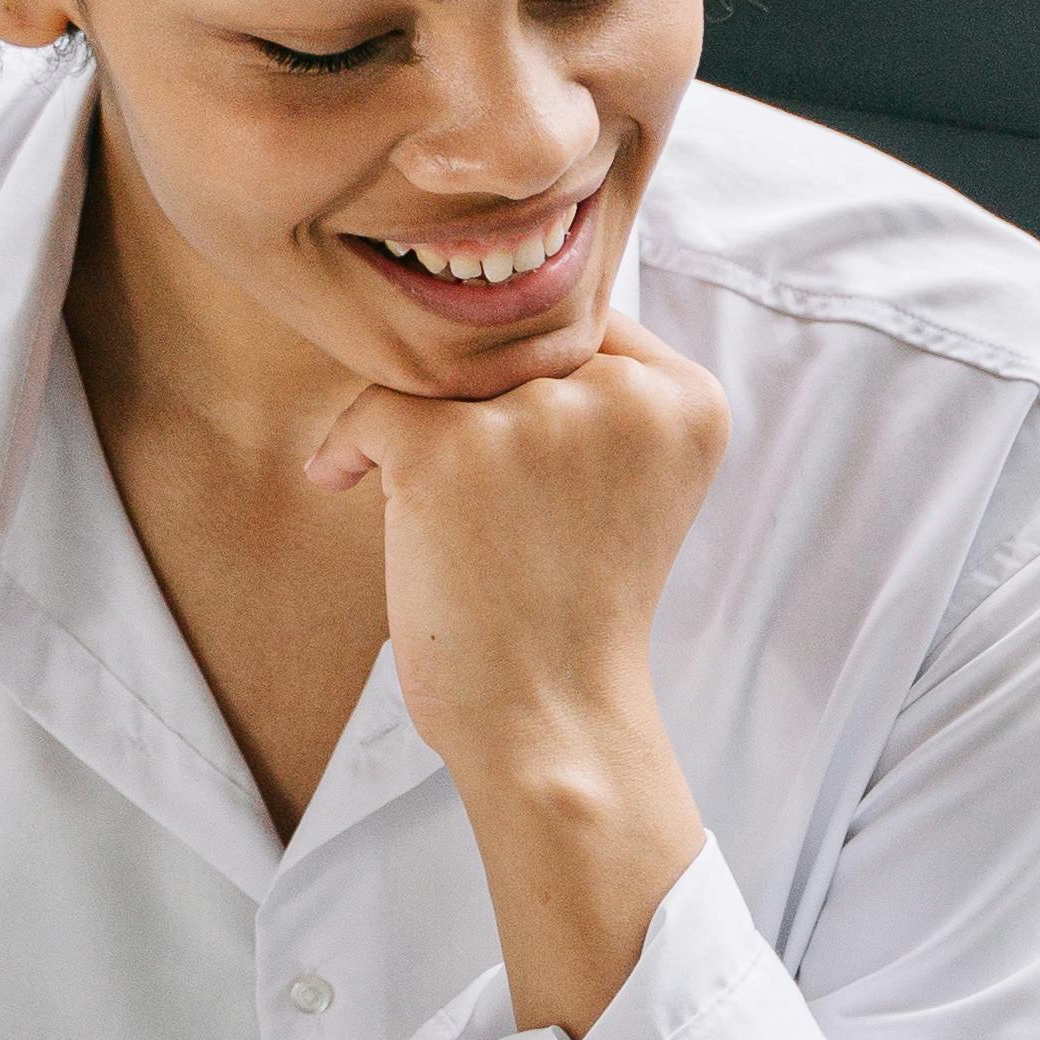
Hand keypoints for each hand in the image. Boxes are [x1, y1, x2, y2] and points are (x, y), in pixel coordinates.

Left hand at [320, 319, 731, 1033]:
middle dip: (474, 402)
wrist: (553, 724)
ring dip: (417, 426)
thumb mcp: (631, 484)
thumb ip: (600, 397)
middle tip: (467, 490)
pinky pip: (369, 406)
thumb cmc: (578, 616)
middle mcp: (626, 393)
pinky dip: (349, 450)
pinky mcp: (452, 448)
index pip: (584, 322)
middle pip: (509, 339)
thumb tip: (491, 315)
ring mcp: (539, 417)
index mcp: (689, 400)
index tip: (512, 452)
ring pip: (439, 369)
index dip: (532, 378)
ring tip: (428, 509)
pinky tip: (349, 487)